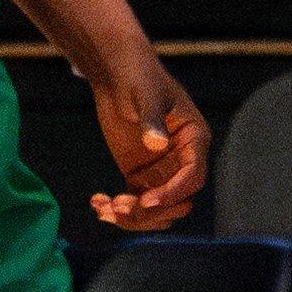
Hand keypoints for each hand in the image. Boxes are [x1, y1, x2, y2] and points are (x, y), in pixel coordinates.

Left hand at [76, 45, 209, 227]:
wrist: (116, 74)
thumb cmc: (138, 77)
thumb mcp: (146, 94)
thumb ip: (151, 119)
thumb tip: (156, 144)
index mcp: (194, 140)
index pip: (193, 176)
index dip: (173, 192)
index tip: (146, 200)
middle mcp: (182, 161)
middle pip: (178, 202)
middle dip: (151, 211)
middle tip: (118, 205)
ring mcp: (161, 171)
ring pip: (157, 211)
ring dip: (133, 217)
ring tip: (104, 208)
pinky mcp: (140, 176)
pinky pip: (136, 205)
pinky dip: (118, 211)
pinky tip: (97, 202)